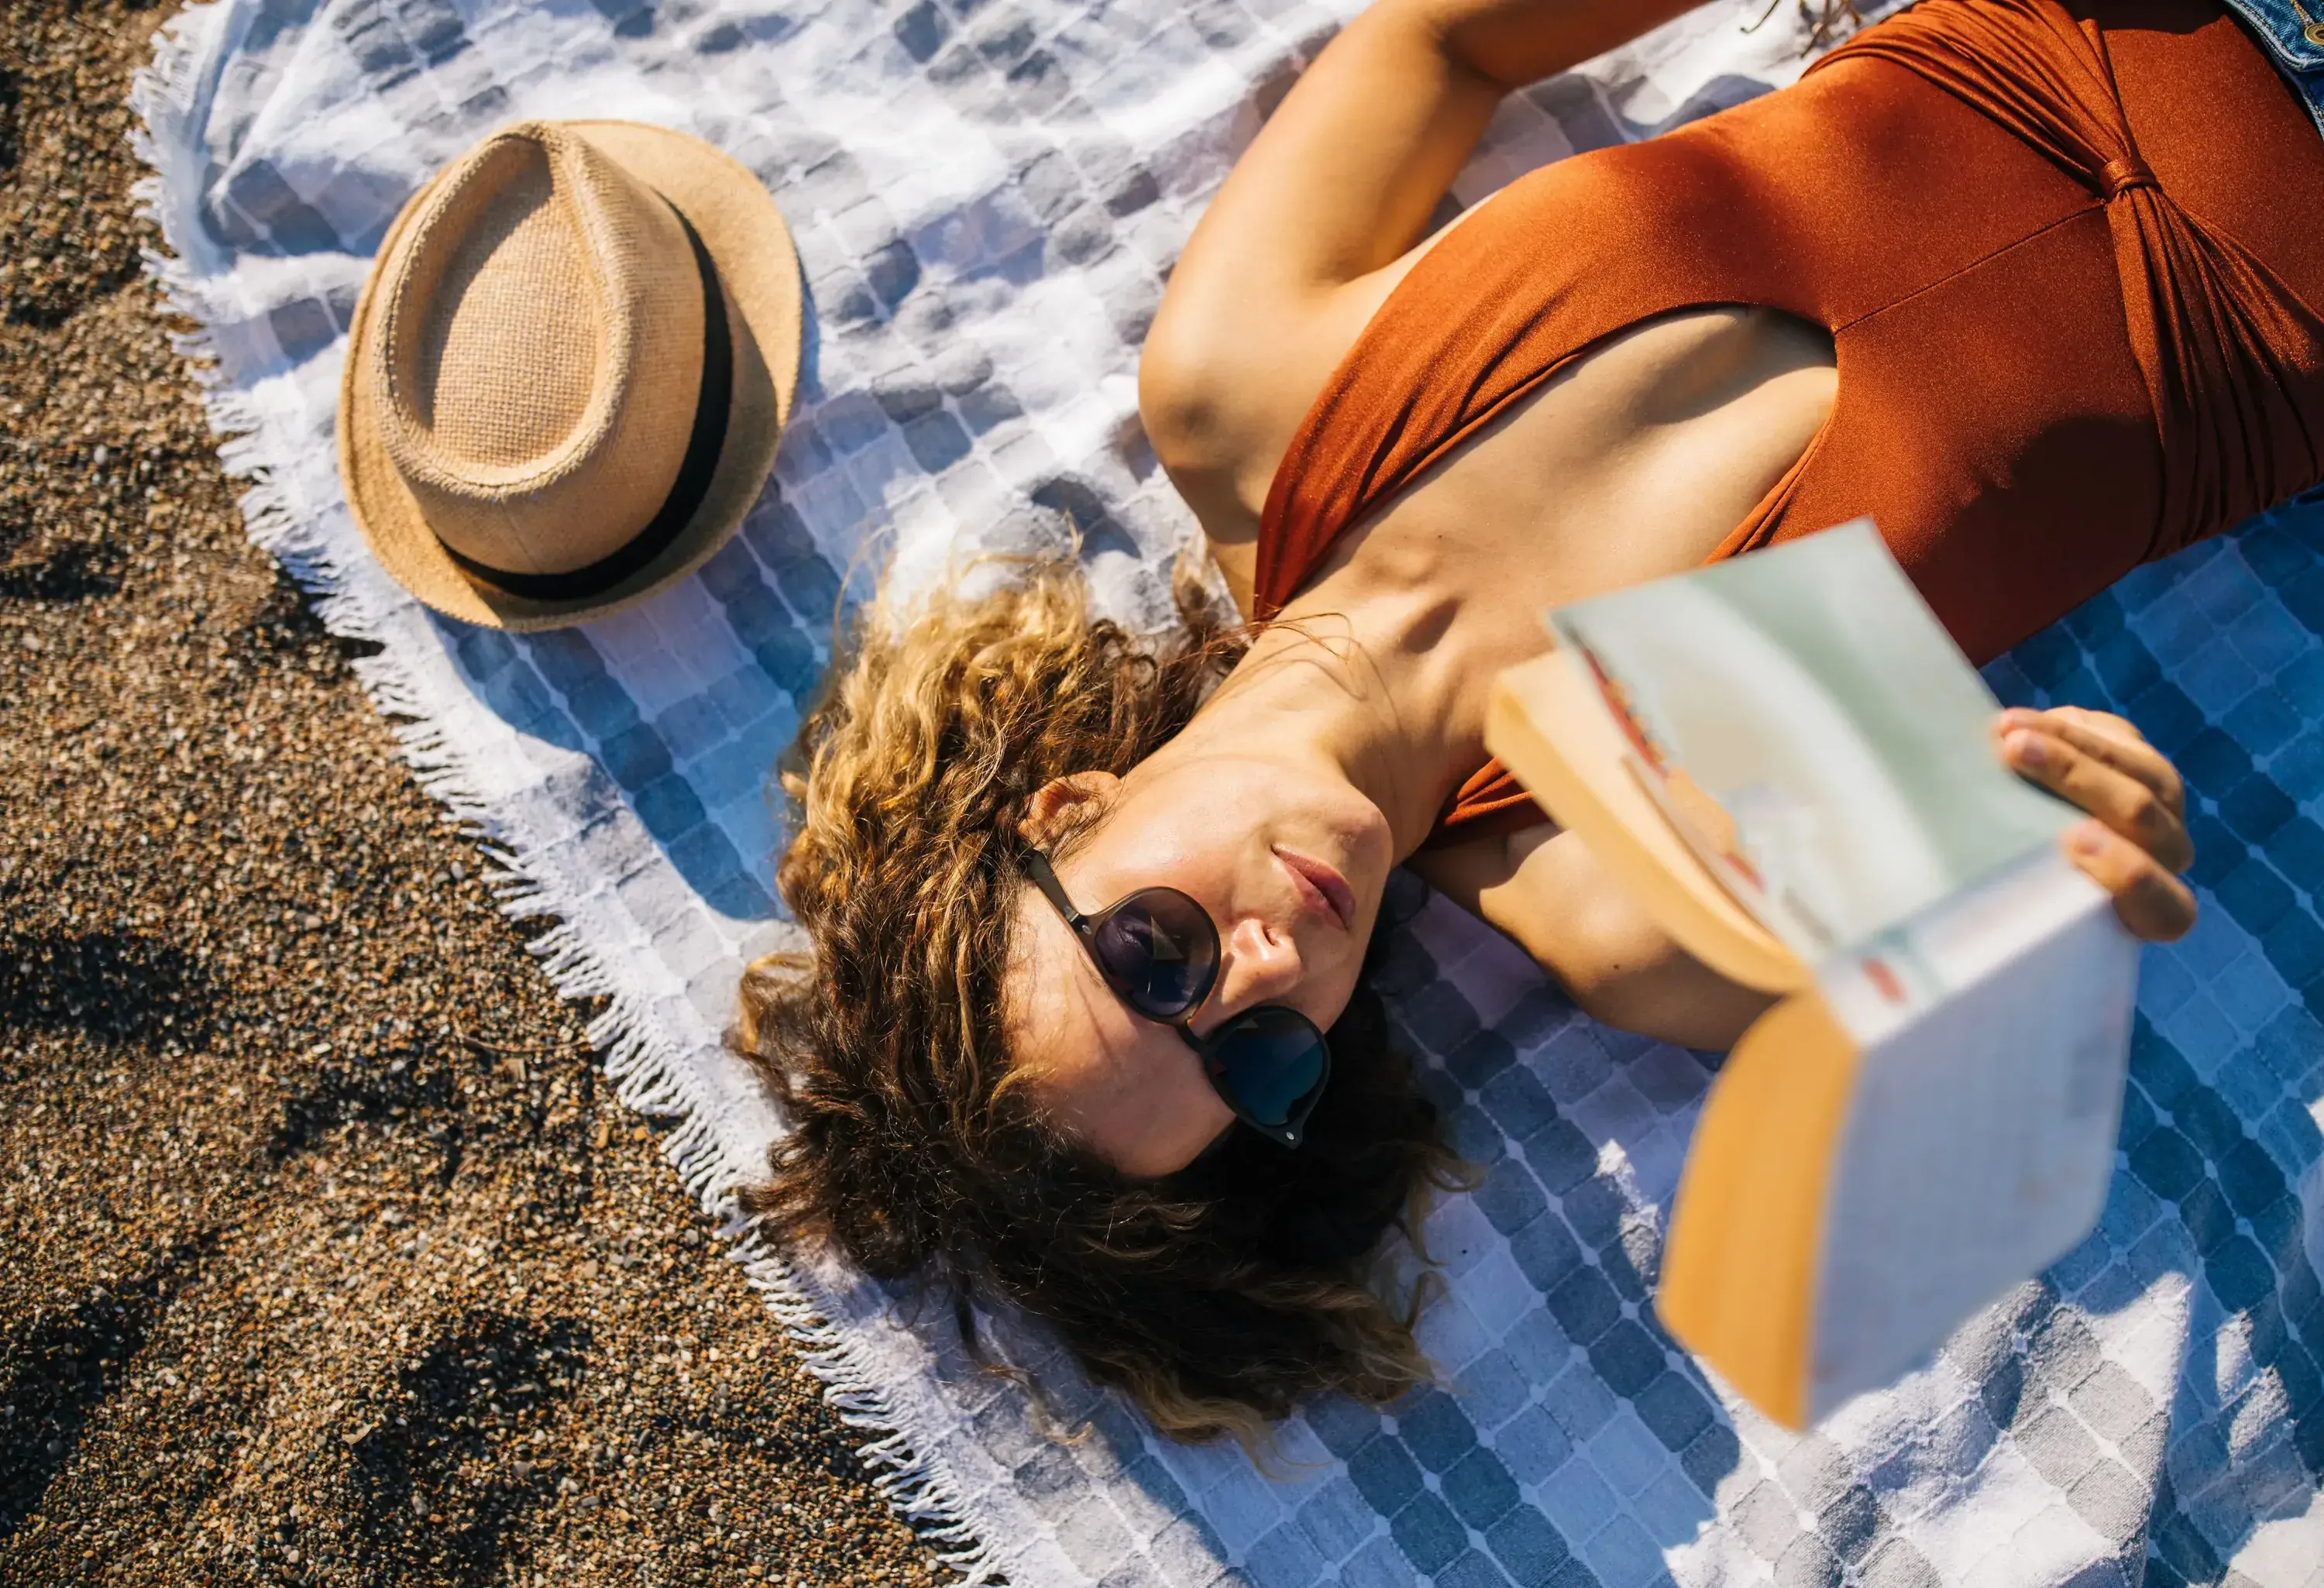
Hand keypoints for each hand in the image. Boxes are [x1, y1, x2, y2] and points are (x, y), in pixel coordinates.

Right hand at [1994, 706, 2196, 942]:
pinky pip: (2116, 736)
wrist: (2051, 852)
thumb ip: (2029, 908)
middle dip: (2075, 775)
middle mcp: (2171, 855)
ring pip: (2129, 763)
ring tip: (2006, 728)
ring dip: (2064, 740)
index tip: (2074, 839)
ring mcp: (2166, 803)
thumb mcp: (2036, 915)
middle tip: (2014, 752)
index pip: (2165, 907)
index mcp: (2156, 912)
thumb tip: (1957, 890)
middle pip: (2137, 810)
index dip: (2127, 872)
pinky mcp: (2145, 761)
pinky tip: (2021, 722)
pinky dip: (2067, 726)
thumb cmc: (2035, 898)